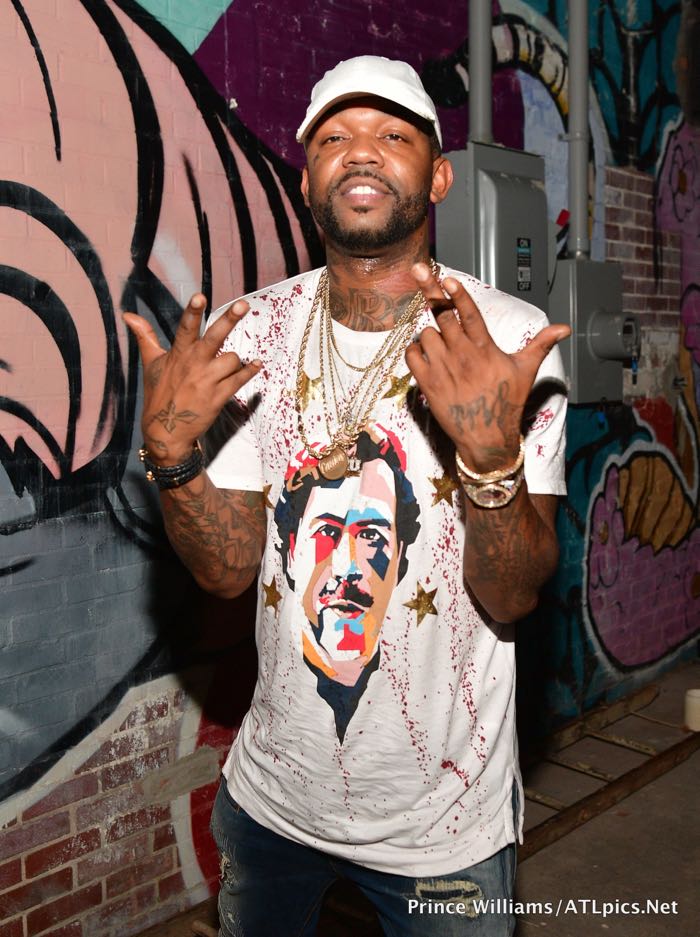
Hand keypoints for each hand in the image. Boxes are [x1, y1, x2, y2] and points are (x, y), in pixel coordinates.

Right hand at [123, 294, 261, 465]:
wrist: (165, 431)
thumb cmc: (158, 394)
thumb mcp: (150, 363)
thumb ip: (144, 336)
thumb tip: (127, 315)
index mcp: (178, 354)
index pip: (186, 328)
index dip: (193, 312)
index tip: (200, 297)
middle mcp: (193, 365)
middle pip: (215, 337)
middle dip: (229, 320)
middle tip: (243, 304)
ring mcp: (207, 382)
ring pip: (232, 359)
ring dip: (235, 360)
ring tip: (230, 366)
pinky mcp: (218, 398)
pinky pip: (239, 380)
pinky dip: (249, 371)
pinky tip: (257, 364)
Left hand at [405, 263, 569, 471]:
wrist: (487, 438)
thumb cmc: (507, 402)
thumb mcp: (526, 371)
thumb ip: (541, 344)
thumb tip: (565, 328)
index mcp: (486, 349)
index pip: (470, 315)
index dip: (458, 295)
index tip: (445, 278)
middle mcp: (463, 356)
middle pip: (442, 315)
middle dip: (430, 291)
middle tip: (418, 269)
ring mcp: (443, 369)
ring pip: (426, 333)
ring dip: (429, 332)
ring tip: (441, 344)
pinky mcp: (428, 384)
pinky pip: (412, 354)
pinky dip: (415, 350)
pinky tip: (426, 355)